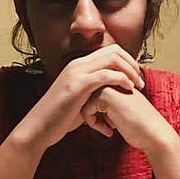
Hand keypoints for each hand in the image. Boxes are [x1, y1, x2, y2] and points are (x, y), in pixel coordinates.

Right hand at [19, 45, 143, 150]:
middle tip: (141, 81)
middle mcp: (77, 64)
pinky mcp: (78, 85)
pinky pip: (105, 75)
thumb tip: (105, 97)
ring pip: (112, 59)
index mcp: (78, 65)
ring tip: (138, 86)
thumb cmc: (58, 119)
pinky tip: (129, 90)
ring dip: (130, 71)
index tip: (136, 77)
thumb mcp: (77, 100)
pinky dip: (121, 79)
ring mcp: (77, 73)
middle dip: (132, 64)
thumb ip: (91, 94)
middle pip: (113, 51)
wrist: (38, 127)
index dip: (127, 61)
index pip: (109, 51)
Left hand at [81, 85, 177, 153]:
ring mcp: (110, 85)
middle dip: (94, 115)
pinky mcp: (106, 94)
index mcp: (118, 81)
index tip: (112, 124)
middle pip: (87, 97)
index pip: (94, 95)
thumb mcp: (121, 109)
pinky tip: (110, 130)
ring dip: (93, 120)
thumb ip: (106, 103)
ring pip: (85, 103)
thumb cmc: (139, 126)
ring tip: (110, 128)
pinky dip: (94, 124)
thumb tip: (86, 104)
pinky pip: (86, 109)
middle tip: (110, 126)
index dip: (99, 113)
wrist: (154, 133)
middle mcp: (113, 79)